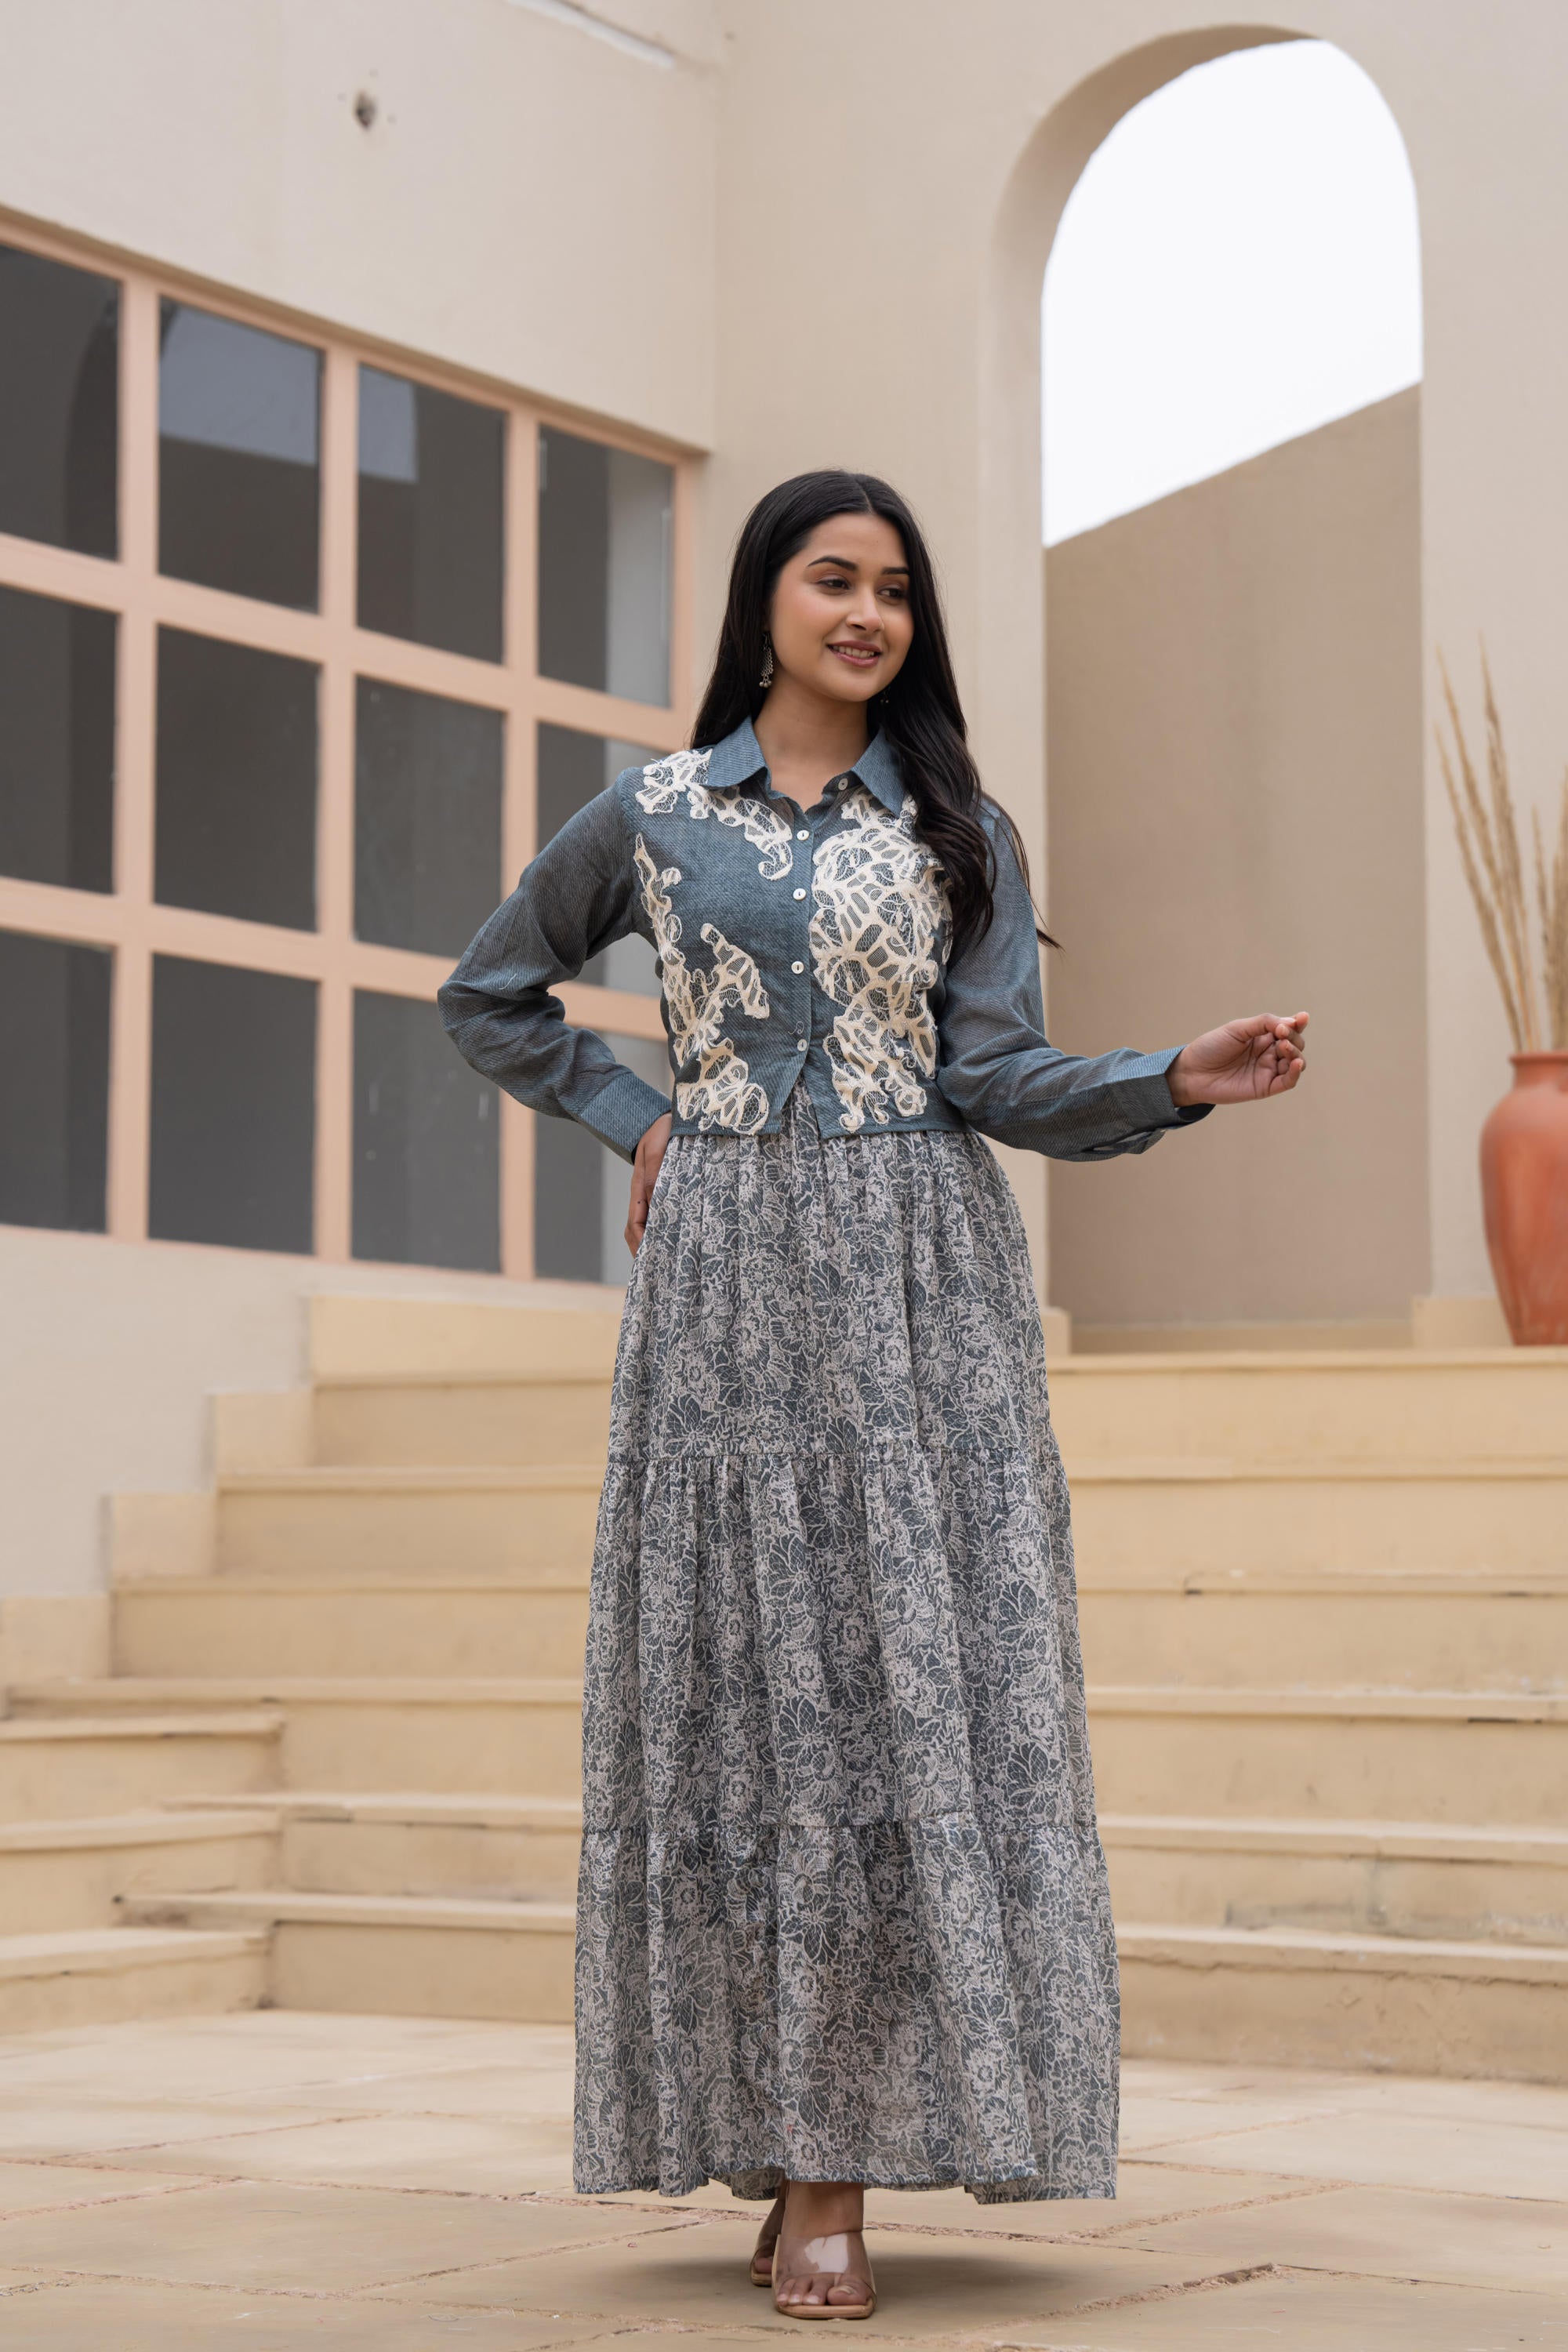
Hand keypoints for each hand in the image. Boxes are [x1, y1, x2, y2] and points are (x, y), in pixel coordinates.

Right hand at [625, 1112, 672, 1254]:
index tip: (648, 1258)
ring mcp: (654, 1194)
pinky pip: (662, 1215)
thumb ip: (654, 1173)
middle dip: (644, 1250)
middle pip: (637, 1230)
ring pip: (649, 1225)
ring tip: (667, 1263)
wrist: (665, 1120)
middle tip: (657, 1270)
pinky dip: (666, 1230)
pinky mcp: (666, 1191)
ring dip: (655, 1243)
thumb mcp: (658, 1148)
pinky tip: (678, 1240)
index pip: (634, 1223)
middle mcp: (644, 1195)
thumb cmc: (661, 1131)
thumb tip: (654, 1199)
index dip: (640, 1243)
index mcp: (638, 1188)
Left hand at [1167, 1013, 1308, 1106]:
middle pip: (1295, 1044)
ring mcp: (1268, 1070)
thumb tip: (1291, 1022)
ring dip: (1295, 1052)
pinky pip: (1288, 1081)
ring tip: (1283, 1046)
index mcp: (1263, 1036)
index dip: (1298, 1023)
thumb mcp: (1237, 1029)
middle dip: (1294, 1037)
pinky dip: (1295, 1072)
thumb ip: (1263, 1023)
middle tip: (1280, 1034)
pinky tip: (1294, 1063)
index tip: (1301, 1018)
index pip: (1288, 1028)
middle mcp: (1269, 1052)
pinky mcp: (1265, 1087)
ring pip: (1296, 1062)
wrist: (1192, 1071)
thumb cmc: (1211, 1047)